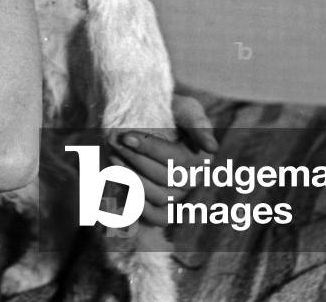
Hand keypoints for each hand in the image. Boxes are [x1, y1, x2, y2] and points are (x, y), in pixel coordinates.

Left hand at [107, 93, 219, 228]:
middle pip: (164, 178)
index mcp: (202, 158)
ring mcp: (179, 196)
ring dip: (132, 179)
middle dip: (136, 160)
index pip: (176, 158)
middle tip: (114, 143)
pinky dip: (139, 207)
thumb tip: (212, 147)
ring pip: (158, 196)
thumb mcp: (185, 108)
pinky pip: (157, 217)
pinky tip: (121, 186)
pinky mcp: (165, 209)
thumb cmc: (171, 111)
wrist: (152, 118)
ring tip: (113, 158)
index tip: (127, 137)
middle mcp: (193, 180)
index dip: (150, 148)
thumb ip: (197, 123)